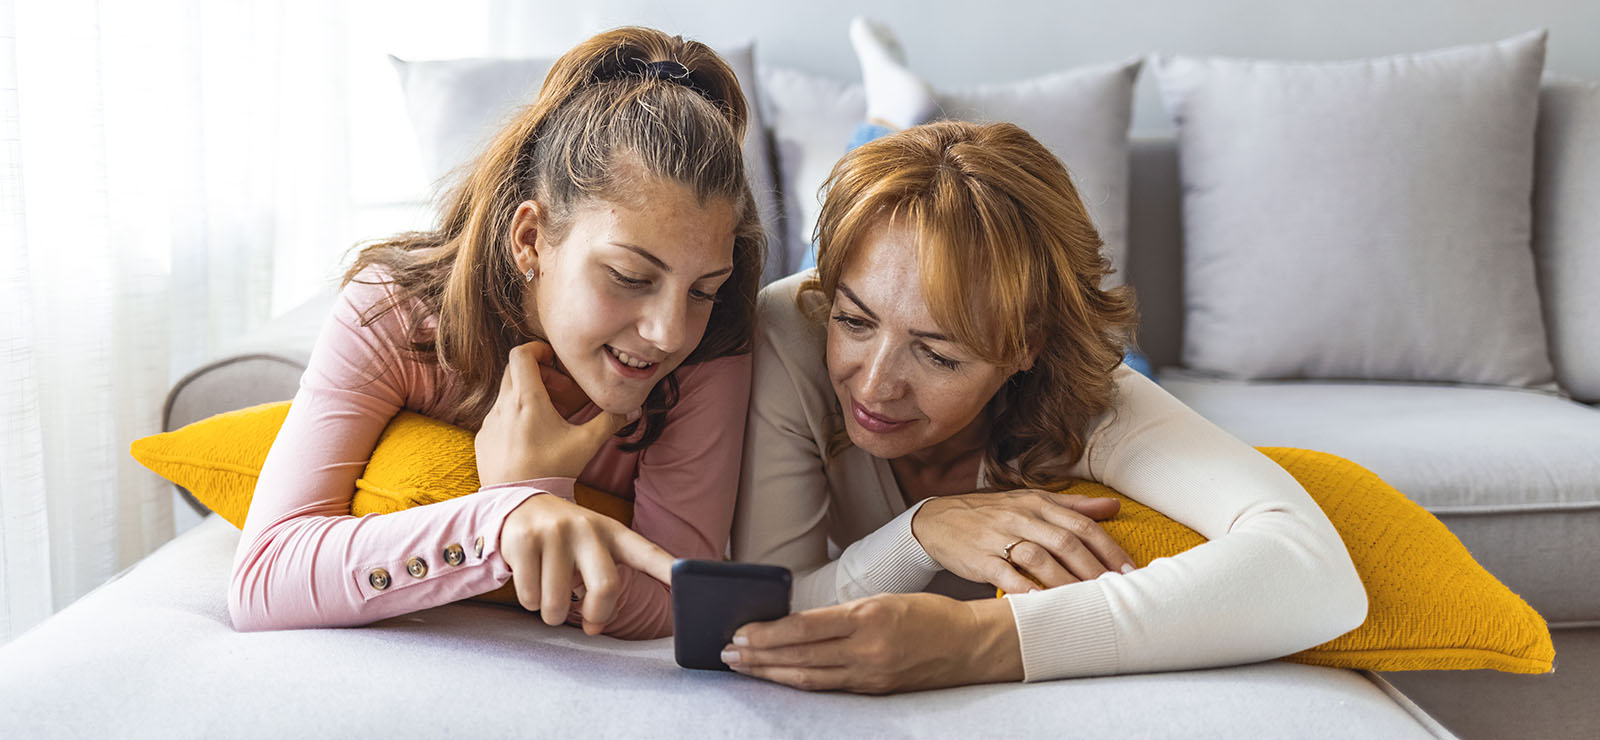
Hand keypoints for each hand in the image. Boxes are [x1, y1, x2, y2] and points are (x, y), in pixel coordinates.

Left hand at [475, 341, 631, 484]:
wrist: (519, 503)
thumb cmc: (552, 470)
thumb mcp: (586, 444)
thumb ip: (609, 422)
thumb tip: (633, 408)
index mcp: (527, 399)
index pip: (522, 353)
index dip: (538, 349)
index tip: (554, 360)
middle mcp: (503, 406)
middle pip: (515, 371)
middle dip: (538, 374)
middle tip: (559, 392)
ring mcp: (489, 423)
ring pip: (506, 395)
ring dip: (526, 397)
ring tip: (547, 419)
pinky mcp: (482, 439)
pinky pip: (497, 418)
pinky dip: (513, 418)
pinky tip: (530, 439)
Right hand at [499, 493, 673, 633]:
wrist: (520, 506)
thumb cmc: (567, 541)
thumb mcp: (594, 551)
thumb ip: (603, 589)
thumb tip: (596, 626)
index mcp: (613, 532)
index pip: (647, 552)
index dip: (669, 569)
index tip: (691, 581)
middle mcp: (587, 527)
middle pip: (606, 588)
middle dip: (596, 615)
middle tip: (587, 619)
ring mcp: (555, 532)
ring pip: (557, 603)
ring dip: (553, 614)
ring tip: (550, 594)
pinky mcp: (524, 540)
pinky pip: (529, 596)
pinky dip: (530, 601)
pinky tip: (530, 579)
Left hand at [722, 593, 1020, 692]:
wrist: (971, 646)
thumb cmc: (928, 615)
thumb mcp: (882, 600)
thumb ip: (842, 614)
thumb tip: (794, 623)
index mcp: (868, 617)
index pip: (804, 627)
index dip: (767, 633)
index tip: (739, 632)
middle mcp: (868, 649)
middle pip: (800, 656)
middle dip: (758, 655)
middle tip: (726, 653)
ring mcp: (871, 674)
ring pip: (809, 677)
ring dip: (771, 673)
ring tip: (742, 667)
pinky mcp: (876, 691)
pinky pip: (829, 687)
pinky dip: (799, 683)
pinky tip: (779, 678)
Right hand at [911, 489, 1134, 593]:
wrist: (938, 520)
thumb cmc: (991, 513)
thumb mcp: (1030, 501)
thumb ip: (1073, 506)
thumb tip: (1112, 508)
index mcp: (1038, 503)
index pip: (1081, 524)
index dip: (1108, 548)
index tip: (1129, 571)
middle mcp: (1022, 517)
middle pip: (1066, 542)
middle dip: (1094, 569)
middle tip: (1116, 592)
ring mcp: (1000, 537)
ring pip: (1039, 558)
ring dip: (1066, 582)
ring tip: (1087, 602)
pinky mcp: (980, 558)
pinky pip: (1006, 574)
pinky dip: (1025, 589)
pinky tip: (1041, 603)